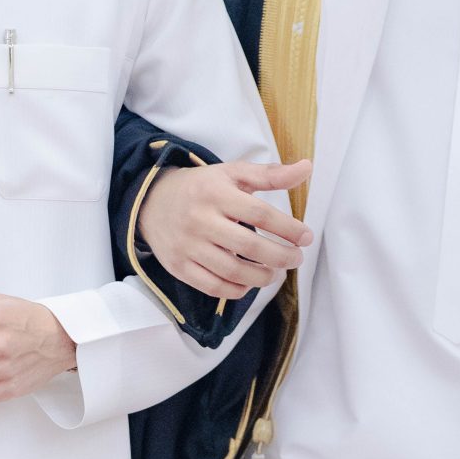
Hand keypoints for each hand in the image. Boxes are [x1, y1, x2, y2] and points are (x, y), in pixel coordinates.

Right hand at [137, 158, 312, 299]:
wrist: (152, 201)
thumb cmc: (202, 188)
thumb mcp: (233, 174)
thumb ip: (270, 174)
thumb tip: (306, 168)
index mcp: (216, 193)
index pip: (260, 214)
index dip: (288, 229)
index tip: (306, 238)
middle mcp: (200, 220)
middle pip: (249, 247)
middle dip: (281, 256)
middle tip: (296, 258)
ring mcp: (188, 246)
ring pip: (233, 271)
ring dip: (262, 277)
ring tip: (275, 272)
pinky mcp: (179, 266)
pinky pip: (213, 287)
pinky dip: (236, 290)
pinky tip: (249, 283)